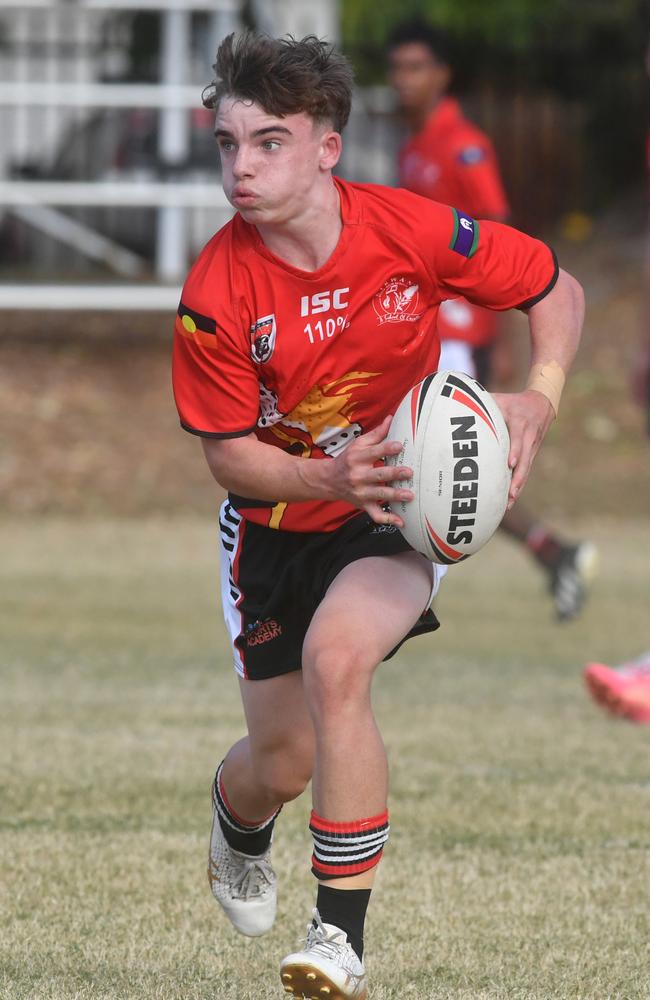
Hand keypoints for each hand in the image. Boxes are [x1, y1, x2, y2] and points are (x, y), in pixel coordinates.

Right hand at [326, 415, 413, 526]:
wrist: (329, 480)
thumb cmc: (348, 460)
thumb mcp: (358, 444)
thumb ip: (376, 434)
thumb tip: (391, 418)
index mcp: (358, 458)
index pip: (374, 452)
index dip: (386, 449)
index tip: (399, 446)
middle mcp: (358, 475)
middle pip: (378, 475)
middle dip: (394, 474)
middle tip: (409, 472)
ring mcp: (361, 492)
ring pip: (379, 495)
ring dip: (394, 496)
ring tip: (409, 495)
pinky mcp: (363, 505)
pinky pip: (375, 514)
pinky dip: (388, 519)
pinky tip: (401, 522)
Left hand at [491, 390, 554, 508]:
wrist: (542, 403)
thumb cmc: (515, 402)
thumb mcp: (502, 399)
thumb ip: (484, 402)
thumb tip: (460, 402)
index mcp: (520, 423)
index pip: (518, 438)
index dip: (515, 450)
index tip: (510, 463)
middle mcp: (529, 437)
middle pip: (525, 459)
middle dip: (518, 477)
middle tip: (510, 492)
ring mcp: (532, 447)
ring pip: (526, 468)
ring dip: (519, 485)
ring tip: (509, 501)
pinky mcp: (532, 454)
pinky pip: (526, 471)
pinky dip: (520, 484)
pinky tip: (512, 499)